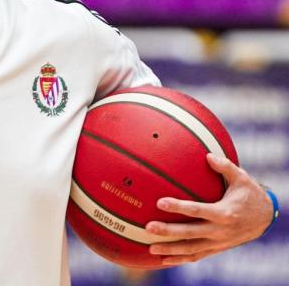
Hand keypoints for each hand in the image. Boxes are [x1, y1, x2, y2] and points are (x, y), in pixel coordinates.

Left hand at [146, 153, 273, 265]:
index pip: (198, 210)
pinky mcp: (217, 248)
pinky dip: (180, 259)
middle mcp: (220, 230)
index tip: (160, 202)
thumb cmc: (250, 195)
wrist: (265, 219)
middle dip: (169, 231)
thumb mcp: (242, 179)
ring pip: (192, 249)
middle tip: (148, 227)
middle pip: (190, 232)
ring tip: (150, 248)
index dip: (179, 207)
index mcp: (225, 213)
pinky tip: (164, 260)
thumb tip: (208, 155)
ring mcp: (218, 242)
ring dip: (171, 250)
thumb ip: (225, 166)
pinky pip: (197, 256)